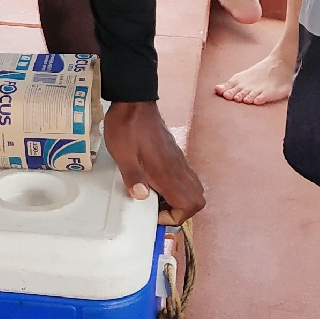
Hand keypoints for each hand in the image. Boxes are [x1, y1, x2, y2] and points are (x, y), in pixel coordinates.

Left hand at [104, 101, 205, 222]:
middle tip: (158, 211)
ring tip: (157, 199)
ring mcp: (178, 161)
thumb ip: (133, 176)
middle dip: (181, 212)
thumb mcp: (122, 153)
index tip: (154, 215)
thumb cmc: (126, 127)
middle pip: (197, 200)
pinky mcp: (175, 154)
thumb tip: (142, 197)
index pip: (189, 205)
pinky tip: (157, 184)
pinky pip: (186, 178)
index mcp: (166, 171)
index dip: (174, 217)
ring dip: (180, 200)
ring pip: (194, 189)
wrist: (134, 101)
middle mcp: (178, 168)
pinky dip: (178, 188)